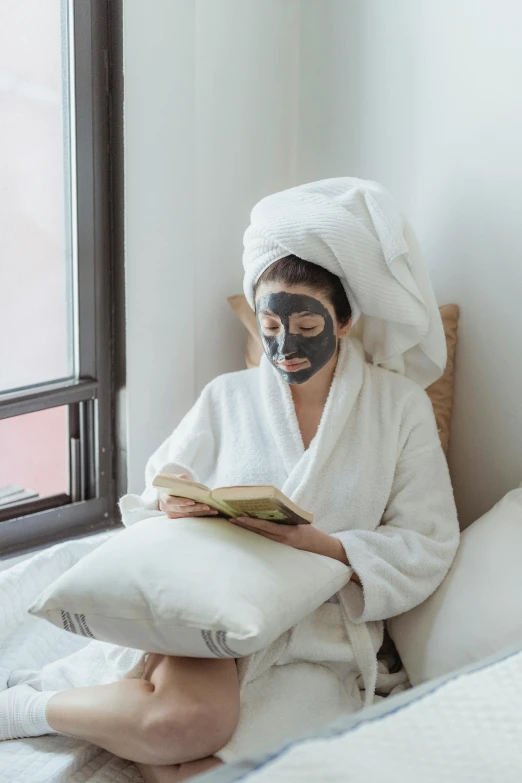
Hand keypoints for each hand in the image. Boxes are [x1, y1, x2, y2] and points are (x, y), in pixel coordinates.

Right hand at [158, 473, 219, 518]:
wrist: (165, 491)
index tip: (192, 502)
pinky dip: (201, 514)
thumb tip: (184, 477)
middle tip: (207, 506)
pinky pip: (191, 516)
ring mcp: (172, 513)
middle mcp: (166, 507)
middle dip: (196, 508)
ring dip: (201, 513)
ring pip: (188, 514)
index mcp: (163, 496)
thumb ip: (178, 479)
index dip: (181, 502)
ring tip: (213, 510)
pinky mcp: (179, 517)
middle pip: (182, 510)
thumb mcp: (172, 479)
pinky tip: (211, 512)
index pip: (171, 501)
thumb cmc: (170, 484)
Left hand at [229, 516, 349, 565]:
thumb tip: (272, 504)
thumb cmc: (311, 532)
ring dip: (247, 529)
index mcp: (287, 533)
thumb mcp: (300, 521)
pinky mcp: (280, 547)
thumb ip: (286, 515)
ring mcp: (280, 545)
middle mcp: (281, 540)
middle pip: (259, 532)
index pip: (266, 527)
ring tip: (234, 522)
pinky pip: (265, 539)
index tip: (239, 517)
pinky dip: (256, 533)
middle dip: (244, 525)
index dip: (251, 522)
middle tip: (229, 519)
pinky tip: (247, 529)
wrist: (320, 548)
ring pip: (260, 536)